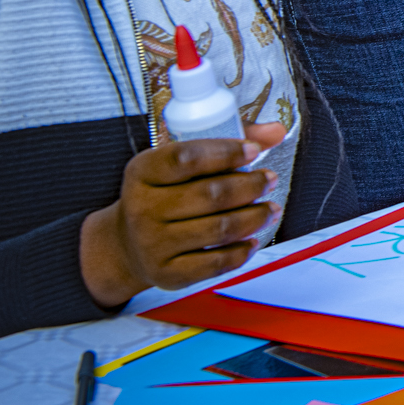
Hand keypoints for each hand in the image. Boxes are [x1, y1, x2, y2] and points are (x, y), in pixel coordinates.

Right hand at [79, 123, 286, 307]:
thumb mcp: (183, 162)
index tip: (254, 150)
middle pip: (210, 195)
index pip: (186, 158)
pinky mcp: (167, 273)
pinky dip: (242, 251)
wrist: (127, 243)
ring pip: (219, 229)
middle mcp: (142, 208)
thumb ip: (229, 142)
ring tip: (270, 208)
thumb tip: (276, 131)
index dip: (226, 152)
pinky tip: (253, 239)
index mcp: (143, 171)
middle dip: (250, 186)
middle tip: (269, 180)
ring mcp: (152, 244)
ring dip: (254, 217)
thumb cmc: (166, 194)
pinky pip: (215, 263)